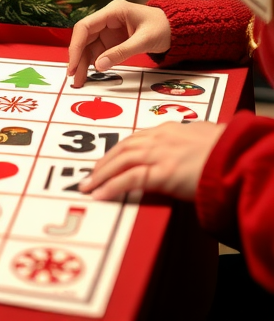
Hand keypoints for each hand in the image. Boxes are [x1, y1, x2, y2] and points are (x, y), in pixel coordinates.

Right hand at [68, 0, 171, 86]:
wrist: (176, 28)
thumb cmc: (162, 28)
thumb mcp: (144, 41)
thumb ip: (121, 52)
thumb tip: (98, 66)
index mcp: (113, 11)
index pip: (85, 26)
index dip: (76, 45)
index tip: (73, 65)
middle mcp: (107, 18)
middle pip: (85, 37)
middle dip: (78, 57)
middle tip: (74, 78)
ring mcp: (109, 29)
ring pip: (89, 45)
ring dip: (83, 62)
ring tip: (80, 81)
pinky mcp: (113, 39)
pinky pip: (98, 51)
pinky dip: (93, 63)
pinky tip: (90, 75)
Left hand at [82, 121, 225, 200]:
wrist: (236, 157)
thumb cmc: (227, 149)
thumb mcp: (206, 137)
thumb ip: (192, 140)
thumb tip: (192, 147)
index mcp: (170, 129)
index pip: (136, 139)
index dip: (120, 150)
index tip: (109, 160)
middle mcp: (160, 138)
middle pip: (123, 148)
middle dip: (104, 162)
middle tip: (91, 174)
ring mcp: (159, 155)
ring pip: (121, 161)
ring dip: (101, 175)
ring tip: (88, 186)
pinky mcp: (162, 173)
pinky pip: (129, 180)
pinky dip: (111, 187)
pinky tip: (100, 195)